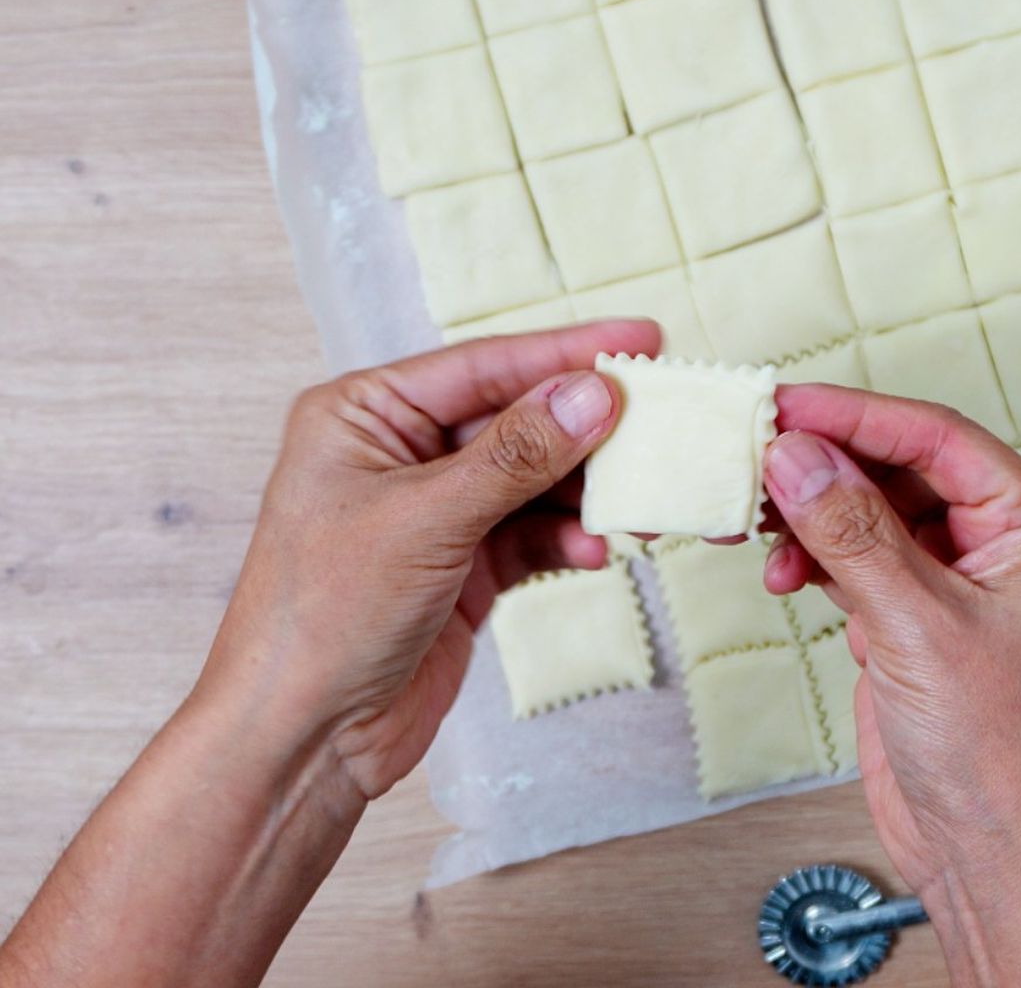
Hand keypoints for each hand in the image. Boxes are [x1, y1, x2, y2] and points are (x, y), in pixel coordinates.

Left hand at [202, 319, 658, 799]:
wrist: (302, 742)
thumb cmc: (322, 618)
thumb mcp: (425, 522)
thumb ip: (516, 455)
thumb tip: (594, 393)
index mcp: (365, 414)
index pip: (483, 365)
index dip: (565, 352)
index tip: (640, 338)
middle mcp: (401, 454)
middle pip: (518, 419)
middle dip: (587, 429)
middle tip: (659, 424)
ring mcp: (436, 512)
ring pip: (535, 480)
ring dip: (586, 494)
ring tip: (637, 505)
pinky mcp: (464, 567)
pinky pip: (533, 535)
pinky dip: (567, 541)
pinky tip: (594, 553)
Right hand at [761, 387, 1020, 987]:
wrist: (994, 856)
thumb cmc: (997, 753)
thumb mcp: (915, 629)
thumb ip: (851, 532)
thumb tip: (794, 452)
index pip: (937, 436)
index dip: (854, 415)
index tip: (782, 404)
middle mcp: (1004, 538)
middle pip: (899, 465)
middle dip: (824, 463)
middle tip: (750, 455)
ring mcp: (958, 576)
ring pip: (871, 509)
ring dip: (810, 512)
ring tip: (752, 521)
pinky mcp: (917, 613)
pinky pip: (857, 555)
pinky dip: (813, 555)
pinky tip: (779, 569)